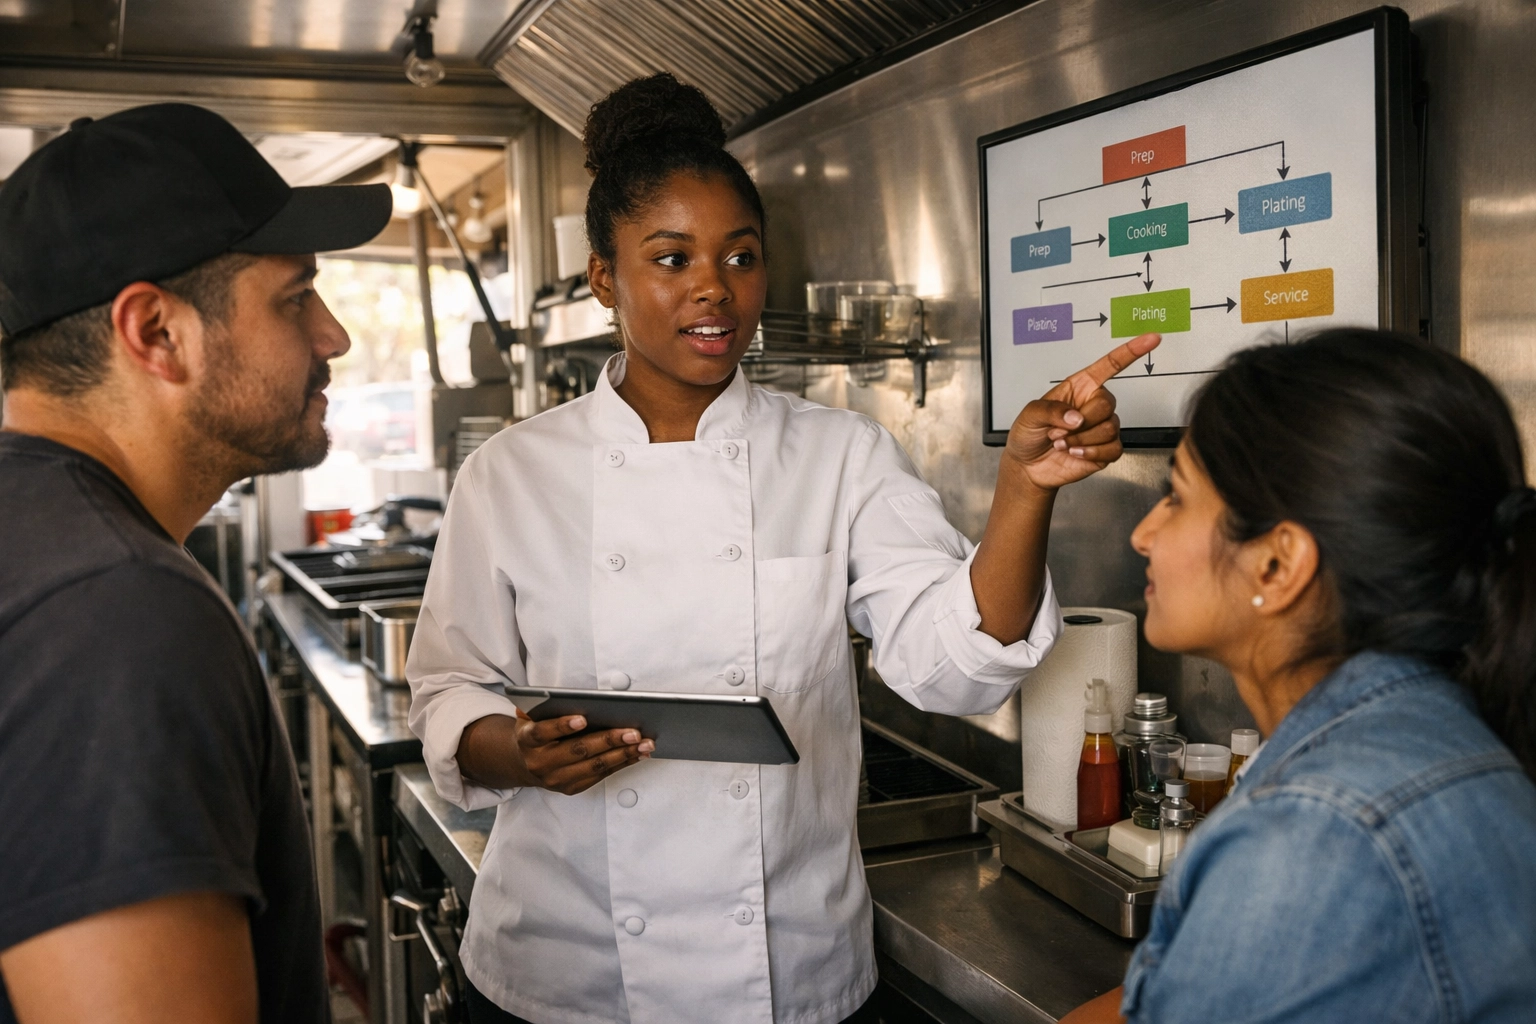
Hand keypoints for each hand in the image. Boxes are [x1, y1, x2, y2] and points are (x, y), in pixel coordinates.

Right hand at [513, 711, 653, 794]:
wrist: (526, 763)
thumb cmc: (535, 733)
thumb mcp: (531, 716)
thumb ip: (543, 705)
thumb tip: (564, 696)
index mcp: (528, 740)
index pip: (543, 732)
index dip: (562, 726)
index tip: (582, 718)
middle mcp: (540, 763)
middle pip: (578, 751)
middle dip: (608, 740)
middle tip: (632, 732)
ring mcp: (557, 779)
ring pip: (594, 766)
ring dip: (623, 754)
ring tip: (644, 743)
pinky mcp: (571, 788)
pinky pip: (601, 775)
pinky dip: (622, 763)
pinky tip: (637, 753)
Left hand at [1003, 333, 1160, 490]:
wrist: (1029, 466)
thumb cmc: (1028, 434)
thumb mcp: (1030, 414)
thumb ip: (1052, 410)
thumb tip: (1077, 418)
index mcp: (1080, 387)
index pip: (1110, 365)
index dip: (1131, 352)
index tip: (1152, 339)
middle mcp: (1094, 404)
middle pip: (1107, 403)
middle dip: (1081, 421)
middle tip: (1058, 431)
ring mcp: (1102, 427)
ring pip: (1109, 428)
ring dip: (1080, 439)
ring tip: (1061, 442)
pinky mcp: (1106, 449)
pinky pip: (1113, 448)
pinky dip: (1091, 453)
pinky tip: (1075, 453)